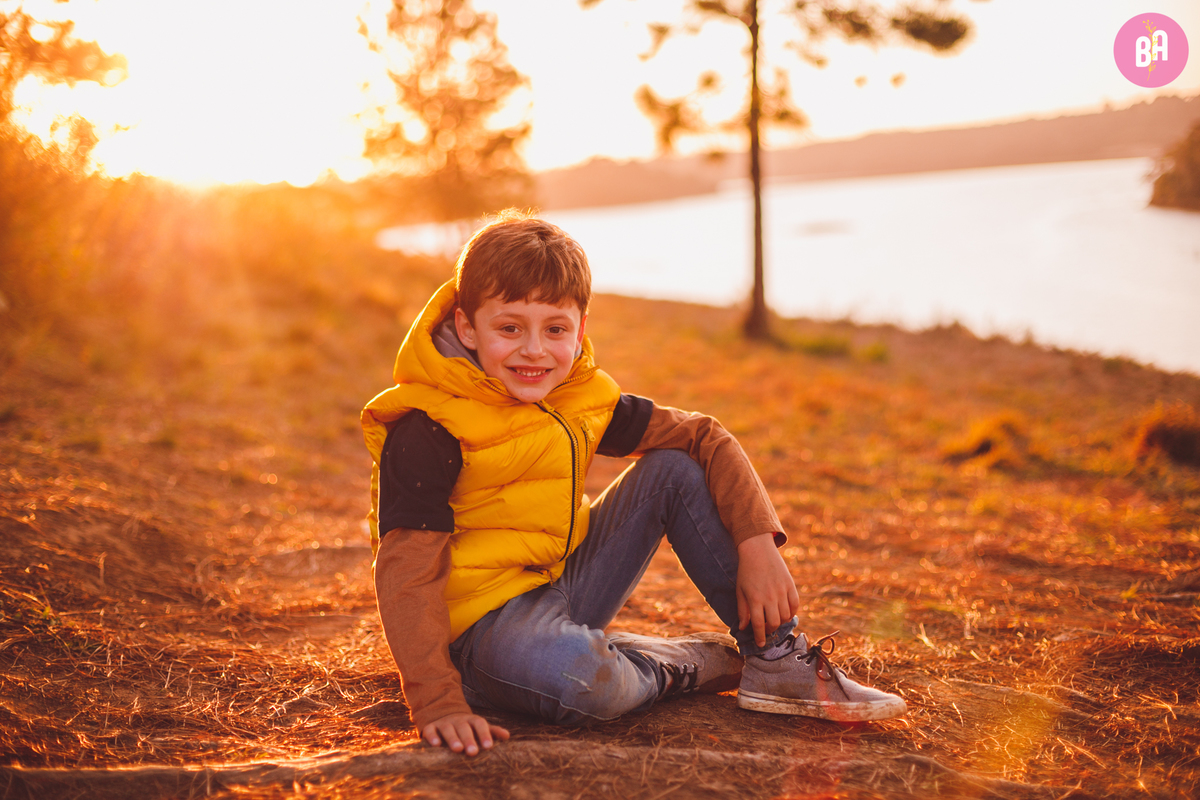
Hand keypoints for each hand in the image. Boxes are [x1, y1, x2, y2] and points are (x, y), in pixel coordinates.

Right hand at [423, 712, 509, 756]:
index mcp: (471, 720)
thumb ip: (492, 731)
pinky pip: (430, 730)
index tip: (489, 747)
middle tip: (473, 752)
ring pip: (448, 728)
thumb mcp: (479, 727)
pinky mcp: (431, 726)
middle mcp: (458, 720)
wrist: (444, 715)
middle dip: (468, 739)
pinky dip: (432, 736)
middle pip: (464, 727)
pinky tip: (436, 745)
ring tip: (457, 749)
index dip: (485, 734)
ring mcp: (444, 722)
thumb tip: (507, 736)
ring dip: (453, 738)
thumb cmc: (466, 726)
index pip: (480, 724)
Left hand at [736, 533, 799, 647]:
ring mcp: (782, 591)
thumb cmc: (746, 571)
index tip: (760, 644)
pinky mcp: (790, 585)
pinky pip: (795, 605)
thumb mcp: (740, 591)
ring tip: (774, 620)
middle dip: (770, 631)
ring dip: (780, 622)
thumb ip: (742, 610)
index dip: (760, 637)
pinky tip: (785, 612)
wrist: (758, 550)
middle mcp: (770, 597)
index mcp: (755, 599)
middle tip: (766, 630)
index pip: (758, 625)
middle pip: (774, 623)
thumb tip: (743, 628)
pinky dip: (791, 612)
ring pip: (786, 616)